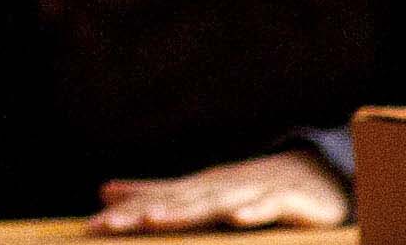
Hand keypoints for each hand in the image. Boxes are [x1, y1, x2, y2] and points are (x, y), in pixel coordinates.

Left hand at [89, 149, 350, 231]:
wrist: (315, 176)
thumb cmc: (249, 189)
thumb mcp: (198, 194)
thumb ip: (154, 194)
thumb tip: (104, 191)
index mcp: (198, 190)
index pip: (156, 202)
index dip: (124, 215)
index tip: (91, 229)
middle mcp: (219, 188)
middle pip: (177, 202)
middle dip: (142, 213)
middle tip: (109, 225)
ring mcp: (252, 192)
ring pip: (215, 203)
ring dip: (186, 211)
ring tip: (154, 219)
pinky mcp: (287, 201)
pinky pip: (270, 206)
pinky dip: (254, 210)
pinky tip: (237, 217)